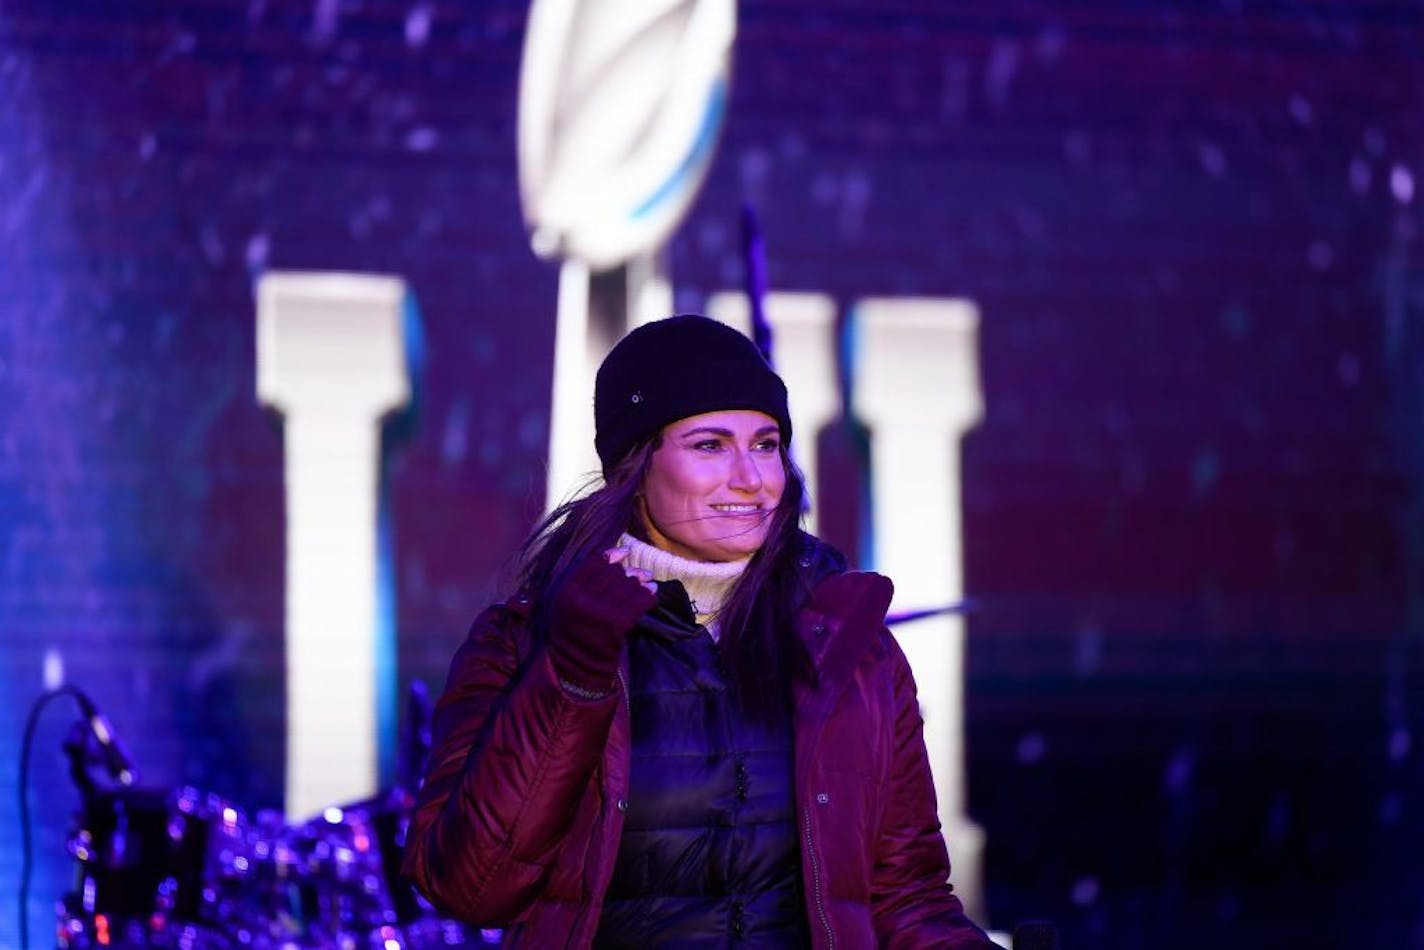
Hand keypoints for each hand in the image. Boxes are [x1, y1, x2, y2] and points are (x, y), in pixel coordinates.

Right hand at [545, 550, 657, 693]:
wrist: (577, 668)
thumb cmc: (575, 634)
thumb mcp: (569, 604)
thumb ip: (586, 581)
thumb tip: (620, 555)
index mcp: (567, 592)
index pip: (593, 563)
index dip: (611, 555)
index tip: (624, 552)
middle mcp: (581, 600)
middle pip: (613, 573)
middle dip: (629, 572)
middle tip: (641, 575)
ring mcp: (599, 612)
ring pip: (628, 585)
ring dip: (641, 583)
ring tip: (648, 584)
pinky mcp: (617, 624)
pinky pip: (639, 601)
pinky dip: (649, 596)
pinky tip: (653, 595)